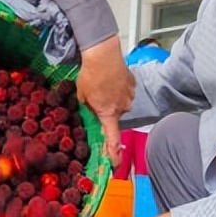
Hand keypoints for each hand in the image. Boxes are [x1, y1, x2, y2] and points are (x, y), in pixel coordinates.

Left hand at [76, 36, 134, 167]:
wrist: (103, 53)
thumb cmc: (90, 75)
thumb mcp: (82, 95)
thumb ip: (88, 107)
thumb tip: (92, 109)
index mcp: (108, 113)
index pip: (113, 138)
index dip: (114, 152)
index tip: (116, 163)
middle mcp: (122, 108)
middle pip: (114, 114)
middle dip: (107, 108)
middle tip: (96, 96)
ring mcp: (130, 95)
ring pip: (120, 102)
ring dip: (113, 97)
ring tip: (103, 83)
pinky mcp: (133, 84)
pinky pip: (125, 90)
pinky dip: (119, 87)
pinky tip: (111, 78)